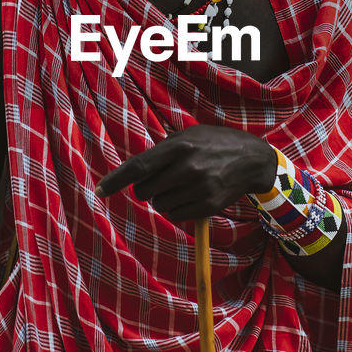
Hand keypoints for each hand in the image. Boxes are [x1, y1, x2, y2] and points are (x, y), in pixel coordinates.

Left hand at [95, 126, 276, 221]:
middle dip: (146, 189)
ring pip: (160, 205)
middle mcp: (188, 167)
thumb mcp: (189, 135)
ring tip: (182, 185)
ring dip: (164, 199)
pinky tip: (192, 196)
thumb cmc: (214, 143)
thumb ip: (163, 150)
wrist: (252, 159)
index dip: (116, 180)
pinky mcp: (208, 205)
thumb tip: (135, 171)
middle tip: (159, 181)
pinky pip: (176, 215)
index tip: (99, 190)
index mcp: (179, 146)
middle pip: (145, 190)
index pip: (139, 166)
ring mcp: (199, 188)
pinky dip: (178, 209)